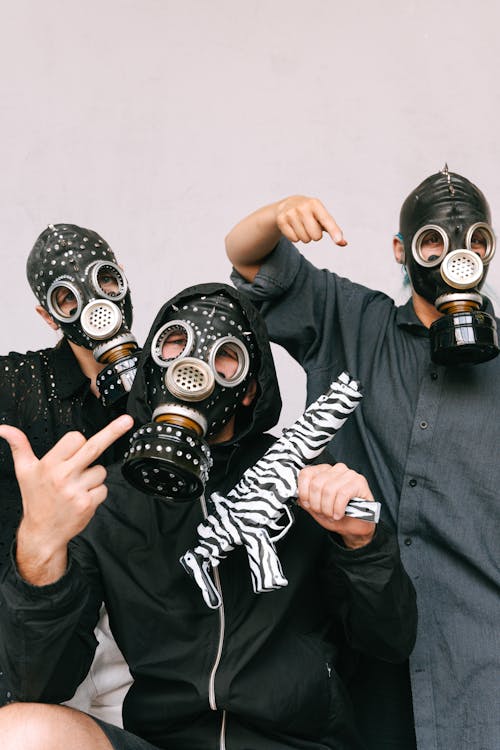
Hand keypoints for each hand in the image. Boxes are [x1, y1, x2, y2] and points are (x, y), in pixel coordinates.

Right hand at [0, 414, 132, 583]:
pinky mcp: (88, 503)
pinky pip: (104, 488)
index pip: (75, 438)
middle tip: (127, 421)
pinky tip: (82, 497)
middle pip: (94, 447)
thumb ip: (19, 446)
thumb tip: (4, 428)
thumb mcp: (24, 471)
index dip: (78, 441)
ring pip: (100, 471)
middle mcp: (64, 476)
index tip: (75, 447)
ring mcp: (77, 490)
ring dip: (93, 477)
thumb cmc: (35, 498)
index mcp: (50, 464)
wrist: (42, 532)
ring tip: (76, 486)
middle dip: (113, 431)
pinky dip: (97, 492)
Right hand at [275, 196, 346, 246]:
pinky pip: (294, 240)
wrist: (287, 205)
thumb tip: (344, 243)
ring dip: (305, 237)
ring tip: (301, 226)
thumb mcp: (322, 218)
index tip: (339, 241)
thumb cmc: (310, 213)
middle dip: (314, 236)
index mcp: (315, 204)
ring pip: (304, 239)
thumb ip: (334, 230)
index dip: (334, 231)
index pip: (327, 221)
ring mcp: (291, 213)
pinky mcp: (281, 220)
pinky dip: (295, 238)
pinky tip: (293, 228)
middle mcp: (303, 207)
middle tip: (310, 227)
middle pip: (316, 236)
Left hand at [297, 463, 375, 548]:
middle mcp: (336, 469)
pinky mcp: (359, 482)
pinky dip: (338, 508)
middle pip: (316, 484)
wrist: (356, 526)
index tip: (308, 504)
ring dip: (328, 508)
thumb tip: (297, 496)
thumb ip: (306, 499)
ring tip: (332, 515)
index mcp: (324, 471)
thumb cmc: (338, 515)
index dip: (304, 492)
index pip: (306, 474)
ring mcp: (349, 474)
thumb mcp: (317, 508)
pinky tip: (339, 514)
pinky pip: (342, 494)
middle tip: (322, 513)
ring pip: (329, 490)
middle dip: (317, 504)